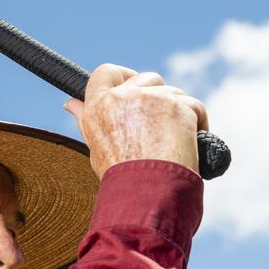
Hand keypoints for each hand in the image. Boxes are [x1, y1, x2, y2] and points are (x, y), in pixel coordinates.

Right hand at [64, 64, 208, 178]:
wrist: (149, 194)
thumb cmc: (122, 178)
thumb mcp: (96, 148)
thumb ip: (87, 120)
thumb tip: (71, 104)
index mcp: (98, 106)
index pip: (105, 73)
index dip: (122, 76)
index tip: (133, 87)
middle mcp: (123, 96)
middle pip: (146, 79)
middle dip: (156, 95)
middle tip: (160, 123)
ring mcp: (152, 98)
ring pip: (173, 91)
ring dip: (177, 110)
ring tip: (174, 140)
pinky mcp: (179, 106)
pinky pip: (194, 106)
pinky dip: (198, 122)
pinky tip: (192, 141)